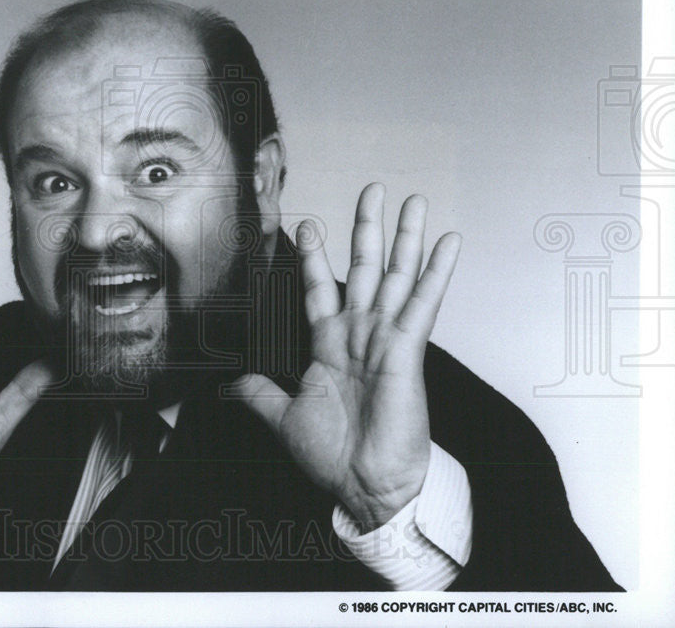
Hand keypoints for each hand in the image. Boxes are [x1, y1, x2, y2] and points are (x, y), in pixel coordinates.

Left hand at [235, 183, 460, 529]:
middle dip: (367, 229)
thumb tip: (227, 386)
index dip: (315, 258)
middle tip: (373, 191)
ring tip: (413, 202)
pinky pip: (423, 302)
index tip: (307, 226)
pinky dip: (436, 271)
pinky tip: (448, 242)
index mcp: (331, 346)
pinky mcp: (407, 349)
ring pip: (397, 276)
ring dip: (406, 238)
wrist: (364, 483)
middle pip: (366, 268)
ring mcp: (386, 339)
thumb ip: (258, 394)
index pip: (321, 289)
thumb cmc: (333, 454)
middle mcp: (360, 335)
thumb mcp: (283, 417)